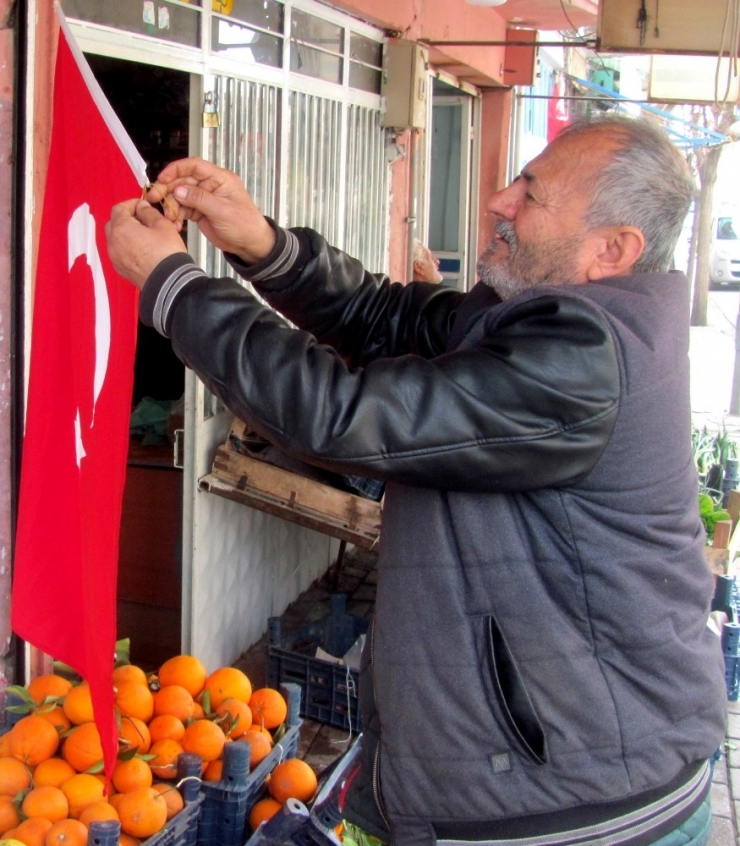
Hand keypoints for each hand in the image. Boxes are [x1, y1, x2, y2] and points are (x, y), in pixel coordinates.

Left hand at [106, 199, 187, 288]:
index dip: (131, 204)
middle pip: (114, 223)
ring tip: (145, 236)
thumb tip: (141, 207)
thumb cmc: (167, 253)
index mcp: (121, 228)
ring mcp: (115, 258)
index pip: (119, 208)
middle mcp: (113, 242)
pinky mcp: (121, 270)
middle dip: (126, 219)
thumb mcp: (162, 225)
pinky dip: (127, 247)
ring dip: (126, 234)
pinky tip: (143, 250)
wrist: (169, 283)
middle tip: (143, 219)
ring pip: (116, 239)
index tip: (143, 205)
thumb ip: (148, 212)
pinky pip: (120, 253)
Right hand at [147, 158, 275, 262]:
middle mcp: (210, 186)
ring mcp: (204, 199)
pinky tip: (175, 224)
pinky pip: (183, 210)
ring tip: (169, 217)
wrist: (251, 245)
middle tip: (155, 199)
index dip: (176, 169)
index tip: (162, 178)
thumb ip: (200, 199)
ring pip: (180, 196)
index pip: (194, 166)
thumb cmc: (245, 225)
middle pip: (183, 181)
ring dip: (171, 206)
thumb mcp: (223, 211)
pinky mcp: (200, 212)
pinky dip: (176, 216)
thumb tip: (179, 190)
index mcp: (219, 179)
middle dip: (168, 189)